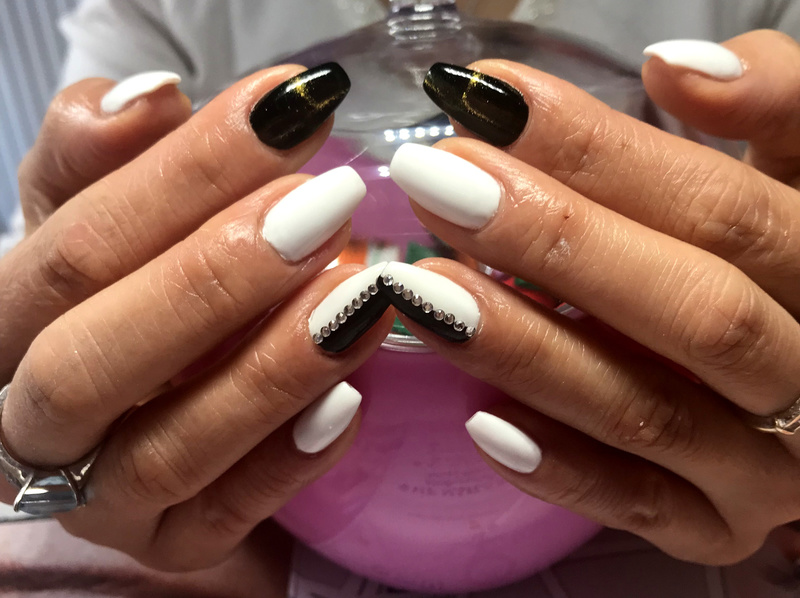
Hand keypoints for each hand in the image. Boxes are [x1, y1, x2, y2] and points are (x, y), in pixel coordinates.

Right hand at [0, 63, 392, 569]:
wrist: (127, 390)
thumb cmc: (115, 284)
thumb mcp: (88, 208)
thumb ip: (98, 153)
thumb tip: (146, 100)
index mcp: (8, 323)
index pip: (77, 246)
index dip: (182, 174)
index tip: (290, 108)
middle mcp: (35, 421)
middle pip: (96, 358)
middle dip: (216, 275)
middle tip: (324, 204)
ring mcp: (100, 498)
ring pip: (169, 449)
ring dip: (271, 370)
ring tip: (360, 296)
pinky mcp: (169, 543)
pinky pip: (224, 518)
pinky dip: (287, 462)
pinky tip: (350, 399)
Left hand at [382, 30, 799, 563]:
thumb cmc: (788, 262)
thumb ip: (775, 100)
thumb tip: (679, 65)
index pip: (725, 208)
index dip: (604, 150)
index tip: (489, 100)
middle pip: (692, 310)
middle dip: (554, 239)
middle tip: (436, 178)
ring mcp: (772, 467)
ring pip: (651, 413)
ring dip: (530, 350)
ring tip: (425, 287)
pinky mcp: (719, 528)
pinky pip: (640, 509)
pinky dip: (562, 470)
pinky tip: (480, 419)